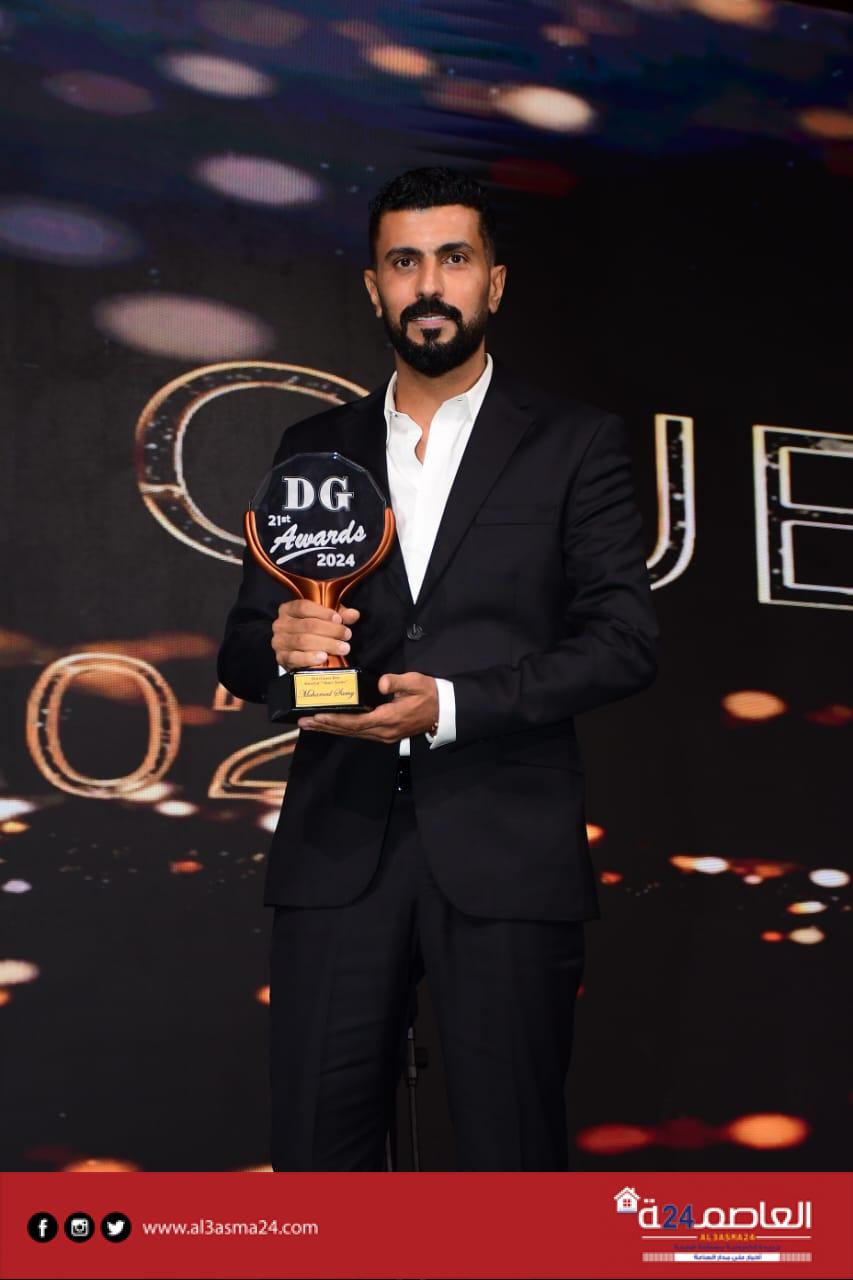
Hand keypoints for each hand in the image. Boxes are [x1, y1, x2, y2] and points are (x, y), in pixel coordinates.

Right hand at [271, 600, 358, 668]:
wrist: (298, 652)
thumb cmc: (312, 631)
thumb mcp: (325, 619)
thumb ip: (340, 615)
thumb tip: (354, 614)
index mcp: (288, 609)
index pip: (304, 607)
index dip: (323, 612)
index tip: (339, 619)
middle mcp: (280, 624)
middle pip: (307, 625)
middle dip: (330, 630)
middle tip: (347, 635)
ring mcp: (279, 641)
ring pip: (303, 641)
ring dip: (326, 644)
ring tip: (343, 648)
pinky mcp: (281, 658)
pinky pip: (294, 658)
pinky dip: (309, 658)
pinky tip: (323, 657)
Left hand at [298, 672, 438, 743]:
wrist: (443, 711)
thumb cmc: (429, 694)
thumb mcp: (416, 682)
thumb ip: (396, 682)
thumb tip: (380, 683)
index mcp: (389, 719)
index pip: (357, 722)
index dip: (336, 719)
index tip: (319, 715)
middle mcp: (383, 731)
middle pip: (349, 731)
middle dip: (326, 726)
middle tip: (304, 722)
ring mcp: (384, 735)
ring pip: (352, 734)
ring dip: (331, 729)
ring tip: (311, 724)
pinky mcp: (384, 734)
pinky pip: (358, 733)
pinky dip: (342, 728)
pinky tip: (330, 724)